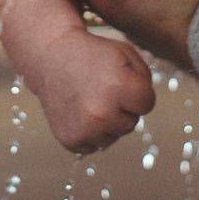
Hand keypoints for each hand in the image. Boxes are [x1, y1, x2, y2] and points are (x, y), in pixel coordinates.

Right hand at [27, 27, 154, 154]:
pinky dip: (90, 132)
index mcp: (120, 88)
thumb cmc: (92, 54)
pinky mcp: (71, 140)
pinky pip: (94, 146)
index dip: (137, 92)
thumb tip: (145, 107)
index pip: (147, 105)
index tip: (122, 81)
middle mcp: (102, 113)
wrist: (51, 56)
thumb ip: (145, 79)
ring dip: (107, 122)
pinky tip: (81, 111)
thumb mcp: (125, 53)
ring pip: (113, 137)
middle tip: (103, 88)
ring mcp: (85, 129)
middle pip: (131, 123)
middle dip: (123, 108)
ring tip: (91, 99)